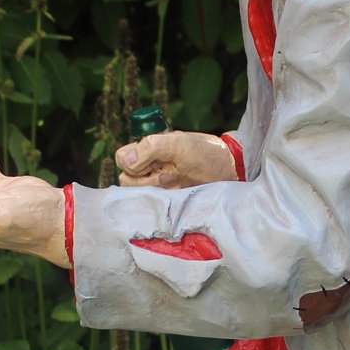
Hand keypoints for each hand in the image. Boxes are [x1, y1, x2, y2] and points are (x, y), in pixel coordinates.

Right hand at [115, 130, 237, 188]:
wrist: (228, 172)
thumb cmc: (204, 153)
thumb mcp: (178, 143)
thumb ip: (150, 147)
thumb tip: (126, 162)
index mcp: (147, 150)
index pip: (121, 158)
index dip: (132, 163)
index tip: (152, 163)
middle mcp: (149, 168)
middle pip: (126, 179)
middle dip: (146, 178)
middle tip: (169, 172)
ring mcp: (157, 185)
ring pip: (137, 193)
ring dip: (156, 188)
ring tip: (176, 180)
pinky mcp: (165, 200)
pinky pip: (151, 206)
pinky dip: (161, 200)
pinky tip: (177, 192)